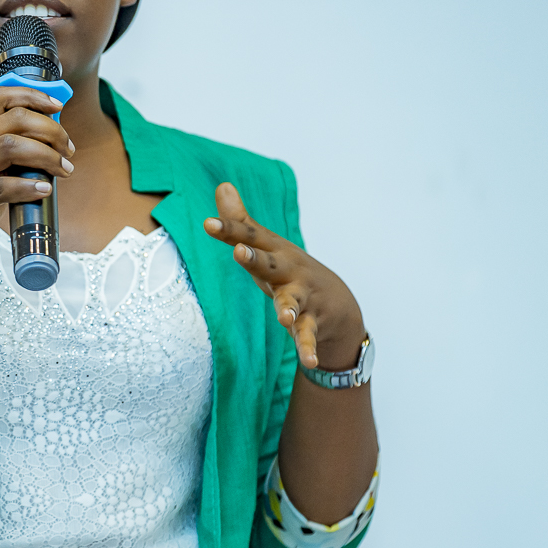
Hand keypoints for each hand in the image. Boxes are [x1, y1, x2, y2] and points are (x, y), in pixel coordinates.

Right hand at [0, 85, 74, 273]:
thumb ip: (12, 153)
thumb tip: (53, 144)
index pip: (1, 98)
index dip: (33, 96)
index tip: (57, 108)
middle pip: (15, 119)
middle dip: (51, 130)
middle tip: (68, 150)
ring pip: (10, 146)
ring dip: (45, 155)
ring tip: (64, 170)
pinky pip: (3, 187)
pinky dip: (29, 186)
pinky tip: (44, 190)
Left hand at [204, 182, 364, 370]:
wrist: (339, 305)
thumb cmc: (289, 272)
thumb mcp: (266, 247)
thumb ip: (241, 221)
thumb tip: (221, 185)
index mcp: (275, 252)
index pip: (249, 237)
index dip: (229, 229)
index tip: (208, 223)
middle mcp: (289, 271)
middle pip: (269, 263)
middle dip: (255, 258)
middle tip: (240, 251)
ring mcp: (304, 296)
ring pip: (293, 303)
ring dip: (288, 309)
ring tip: (283, 318)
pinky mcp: (312, 322)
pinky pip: (308, 336)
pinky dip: (307, 348)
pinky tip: (307, 361)